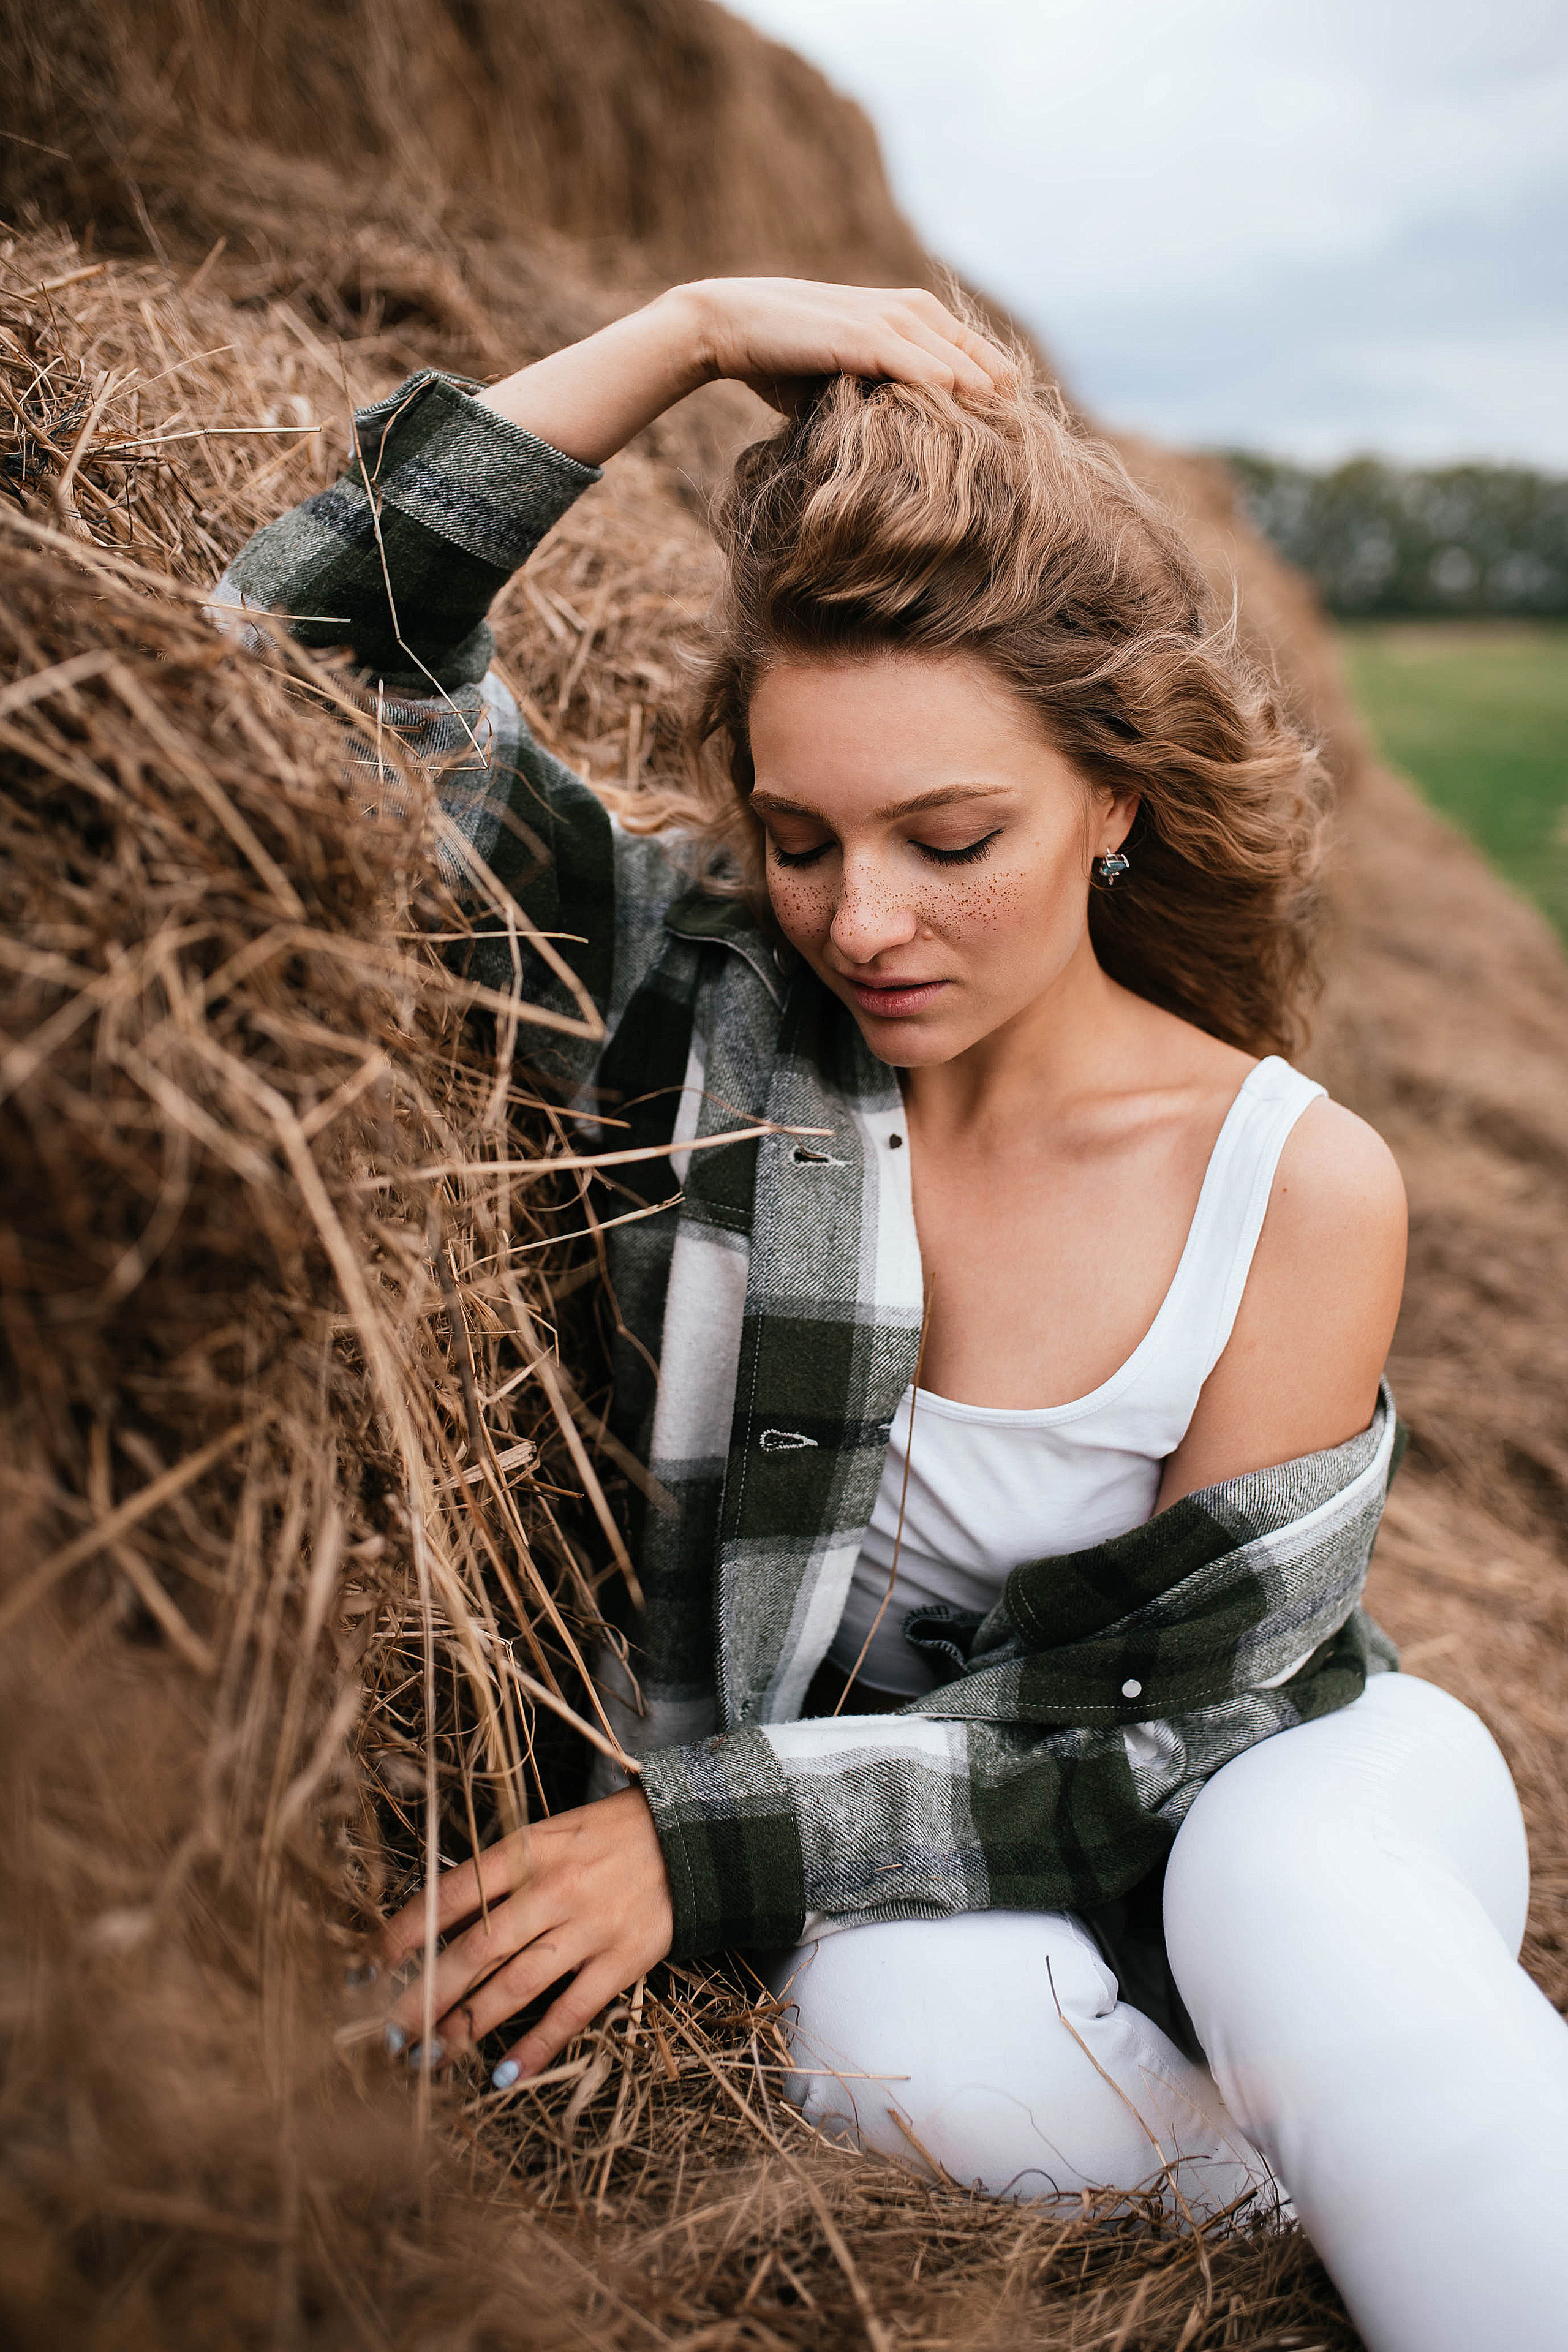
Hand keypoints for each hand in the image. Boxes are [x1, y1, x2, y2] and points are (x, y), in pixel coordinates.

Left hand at [382, 1786, 673, 2082]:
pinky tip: (506, 2074)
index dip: (405, 1932)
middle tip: (388, 2033)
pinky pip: (572, 2012)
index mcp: (528, 1851)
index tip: (367, 1966)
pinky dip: (537, 2047)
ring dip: (467, 2027)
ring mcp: (588, 1929)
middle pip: (475, 1951)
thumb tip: (440, 1921)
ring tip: (430, 2057)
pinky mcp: (622, 1961)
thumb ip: (501, 1875)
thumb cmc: (607, 1835)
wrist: (691, 1837)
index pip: (452, 1893)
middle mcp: (552, 1890)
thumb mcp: (548, 1835)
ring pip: (515, 1987)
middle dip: (425, 1996)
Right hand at [479, 279, 1014, 466]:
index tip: (1017, 434)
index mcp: (908, 316)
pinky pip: (917, 363)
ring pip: (955, 357)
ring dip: (984, 394)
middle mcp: (907, 310)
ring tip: (1012, 433)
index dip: (995, 392)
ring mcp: (885, 319)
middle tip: (1030, 440)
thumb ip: (881, 395)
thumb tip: (906, 444)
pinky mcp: (861, 334)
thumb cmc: (780, 360)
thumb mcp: (843, 379)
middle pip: (977, 354)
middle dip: (1002, 396)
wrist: (726, 327)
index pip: (972, 353)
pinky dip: (946, 385)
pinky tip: (970, 411)